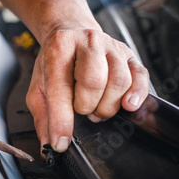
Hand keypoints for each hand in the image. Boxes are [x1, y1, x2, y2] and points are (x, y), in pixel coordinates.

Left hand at [26, 28, 148, 153]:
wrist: (70, 32)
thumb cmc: (55, 61)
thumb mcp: (38, 86)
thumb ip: (42, 117)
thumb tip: (48, 146)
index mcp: (59, 49)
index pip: (60, 89)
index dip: (61, 121)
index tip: (61, 143)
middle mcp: (87, 43)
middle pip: (94, 82)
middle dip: (86, 107)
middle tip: (80, 111)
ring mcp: (111, 47)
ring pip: (119, 82)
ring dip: (107, 105)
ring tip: (96, 107)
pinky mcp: (129, 55)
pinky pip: (140, 77)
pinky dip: (136, 95)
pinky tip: (127, 105)